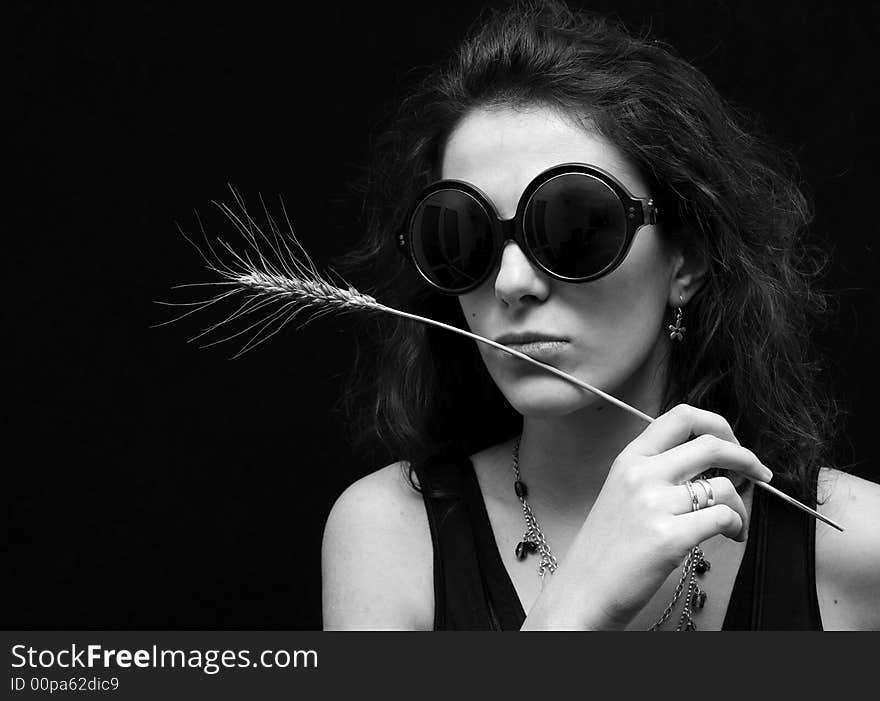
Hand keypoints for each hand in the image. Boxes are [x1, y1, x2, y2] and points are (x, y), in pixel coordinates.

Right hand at [533, 404, 772, 629]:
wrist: (583, 589)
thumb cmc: (606, 547)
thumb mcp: (621, 491)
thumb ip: (656, 470)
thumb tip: (710, 464)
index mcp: (630, 459)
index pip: (681, 416)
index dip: (717, 424)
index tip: (732, 442)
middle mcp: (641, 474)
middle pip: (711, 444)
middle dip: (747, 458)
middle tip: (758, 474)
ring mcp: (654, 504)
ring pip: (724, 485)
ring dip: (743, 505)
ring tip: (736, 522)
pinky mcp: (669, 537)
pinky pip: (724, 518)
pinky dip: (738, 526)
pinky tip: (731, 536)